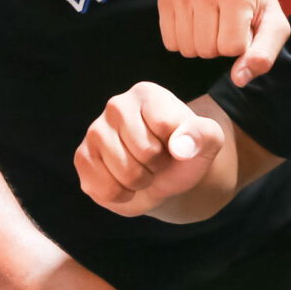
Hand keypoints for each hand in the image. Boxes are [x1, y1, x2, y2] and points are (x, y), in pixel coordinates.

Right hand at [75, 82, 225, 217]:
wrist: (164, 176)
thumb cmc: (185, 152)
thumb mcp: (207, 141)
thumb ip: (204, 136)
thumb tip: (180, 146)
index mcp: (146, 94)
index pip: (165, 125)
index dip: (178, 145)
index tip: (177, 144)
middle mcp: (116, 106)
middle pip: (146, 151)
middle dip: (159, 166)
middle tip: (158, 161)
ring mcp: (94, 132)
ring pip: (126, 173)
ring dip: (142, 182)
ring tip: (143, 171)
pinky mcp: (82, 158)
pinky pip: (106, 189)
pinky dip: (122, 195)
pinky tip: (125, 182)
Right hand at [158, 0, 289, 85]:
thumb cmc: (257, 0)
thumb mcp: (274, 26)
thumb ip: (264, 55)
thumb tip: (238, 79)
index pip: (231, 48)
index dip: (241, 46)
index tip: (245, 28)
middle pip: (206, 50)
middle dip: (220, 47)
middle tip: (228, 26)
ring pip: (186, 48)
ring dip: (202, 45)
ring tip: (214, 24)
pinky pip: (170, 41)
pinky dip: (185, 40)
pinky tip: (197, 22)